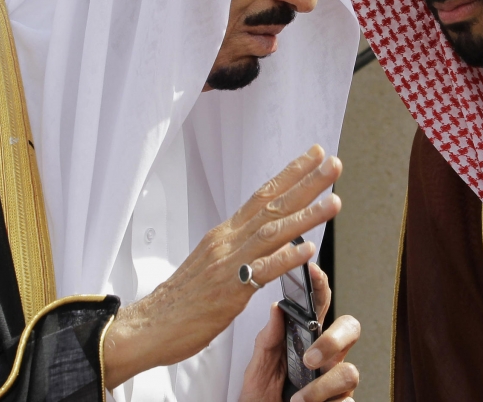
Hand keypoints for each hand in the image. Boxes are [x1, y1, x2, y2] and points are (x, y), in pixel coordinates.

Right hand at [103, 145, 342, 387]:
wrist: (149, 327)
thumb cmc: (181, 301)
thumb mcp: (213, 263)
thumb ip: (241, 248)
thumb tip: (272, 239)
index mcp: (225, 234)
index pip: (262, 195)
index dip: (290, 174)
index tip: (315, 155)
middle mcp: (227, 241)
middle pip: (272, 204)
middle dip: (306, 182)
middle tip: (333, 163)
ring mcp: (227, 264)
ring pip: (272, 232)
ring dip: (306, 215)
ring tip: (334, 202)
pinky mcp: (228, 292)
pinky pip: (261, 272)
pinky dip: (285, 258)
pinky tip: (308, 248)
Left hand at [239, 263, 360, 401]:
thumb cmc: (261, 397)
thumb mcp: (258, 367)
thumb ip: (268, 340)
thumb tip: (276, 308)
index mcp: (307, 339)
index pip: (320, 306)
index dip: (321, 286)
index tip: (312, 272)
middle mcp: (326, 357)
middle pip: (350, 329)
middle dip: (333, 340)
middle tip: (310, 358)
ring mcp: (335, 382)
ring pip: (350, 372)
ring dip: (321, 388)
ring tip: (298, 399)